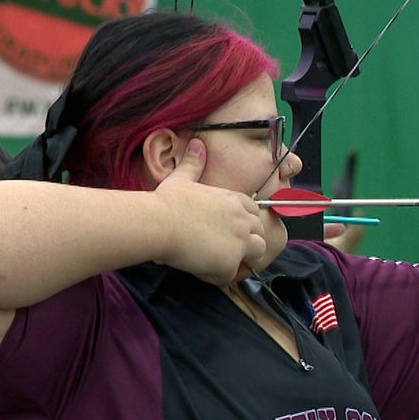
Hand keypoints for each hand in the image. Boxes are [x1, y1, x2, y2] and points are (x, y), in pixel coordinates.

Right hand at [153, 138, 265, 282]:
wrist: (159, 223)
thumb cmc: (167, 201)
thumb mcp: (182, 178)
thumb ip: (194, 163)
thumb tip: (197, 144)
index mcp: (234, 200)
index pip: (254, 211)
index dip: (243, 221)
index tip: (226, 228)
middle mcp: (243, 219)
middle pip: (260, 232)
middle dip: (246, 241)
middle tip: (220, 247)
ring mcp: (241, 241)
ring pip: (257, 252)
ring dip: (240, 258)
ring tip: (216, 260)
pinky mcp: (231, 262)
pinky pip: (231, 274)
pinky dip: (216, 275)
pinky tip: (198, 270)